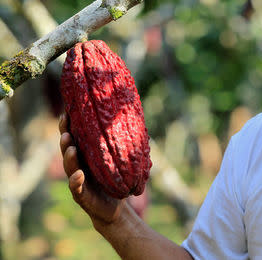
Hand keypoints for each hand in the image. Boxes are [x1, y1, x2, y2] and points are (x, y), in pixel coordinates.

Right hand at [59, 113, 124, 228]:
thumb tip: (136, 121)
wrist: (116, 209)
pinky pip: (76, 188)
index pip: (75, 138)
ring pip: (70, 167)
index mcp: (86, 156)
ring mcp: (78, 181)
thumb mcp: (120, 161)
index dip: (69, 126)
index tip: (67, 112)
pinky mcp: (82, 196)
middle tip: (66, 128)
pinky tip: (79, 174)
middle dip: (65, 138)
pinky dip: (76, 181)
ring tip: (71, 147)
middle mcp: (79, 166)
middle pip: (68, 149)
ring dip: (69, 157)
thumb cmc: (118, 181)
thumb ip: (122, 145)